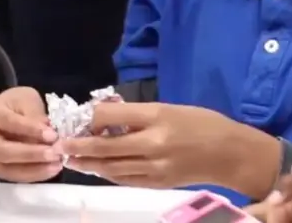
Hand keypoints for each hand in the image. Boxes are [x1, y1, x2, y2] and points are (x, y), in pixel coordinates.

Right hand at [0, 87, 62, 181]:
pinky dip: (31, 175)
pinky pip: (10, 176)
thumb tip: (49, 138)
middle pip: (0, 150)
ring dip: (32, 169)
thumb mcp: (29, 101)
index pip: (6, 121)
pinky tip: (50, 169)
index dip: (29, 129)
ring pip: (4, 168)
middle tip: (54, 154)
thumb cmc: (19, 104)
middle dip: (29, 154)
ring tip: (56, 164)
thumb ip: (36, 117)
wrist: (10, 111)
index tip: (53, 135)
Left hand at [60, 103, 279, 193]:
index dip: (88, 118)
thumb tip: (103, 115)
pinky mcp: (158, 183)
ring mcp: (155, 167)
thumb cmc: (201, 123)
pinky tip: (97, 169)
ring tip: (71, 159)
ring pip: (111, 167)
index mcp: (155, 116)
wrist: (231, 153)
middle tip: (60, 145)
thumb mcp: (168, 108)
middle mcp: (152, 143)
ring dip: (88, 163)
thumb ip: (135, 114)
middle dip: (78, 147)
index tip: (76, 119)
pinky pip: (125, 179)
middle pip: (104, 146)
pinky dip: (108, 173)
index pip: (109, 117)